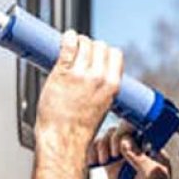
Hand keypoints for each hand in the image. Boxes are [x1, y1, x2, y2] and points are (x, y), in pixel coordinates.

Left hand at [34, 31, 122, 154]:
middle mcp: (98, 77)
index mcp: (112, 85)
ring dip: (78, 41)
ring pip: (84, 43)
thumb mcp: (102, 105)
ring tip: (71, 46)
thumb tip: (94, 71)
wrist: (63, 139)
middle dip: (90, 46)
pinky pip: (68, 46)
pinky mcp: (62, 73)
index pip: (115, 54)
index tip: (96, 54)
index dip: (105, 52)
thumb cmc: (79, 128)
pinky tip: (65, 39)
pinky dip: (67, 39)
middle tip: (81, 52)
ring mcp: (80, 74)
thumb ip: (102, 86)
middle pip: (100, 45)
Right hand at [87, 123, 173, 178]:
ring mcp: (122, 155)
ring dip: (102, 145)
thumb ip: (138, 157)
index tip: (120, 141)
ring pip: (107, 138)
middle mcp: (135, 146)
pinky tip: (93, 162)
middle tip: (114, 155)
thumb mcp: (152, 173)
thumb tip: (124, 141)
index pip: (136, 127)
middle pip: (118, 130)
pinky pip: (98, 152)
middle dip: (113, 139)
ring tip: (105, 160)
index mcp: (150, 144)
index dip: (126, 130)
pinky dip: (93, 153)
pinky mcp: (111, 165)